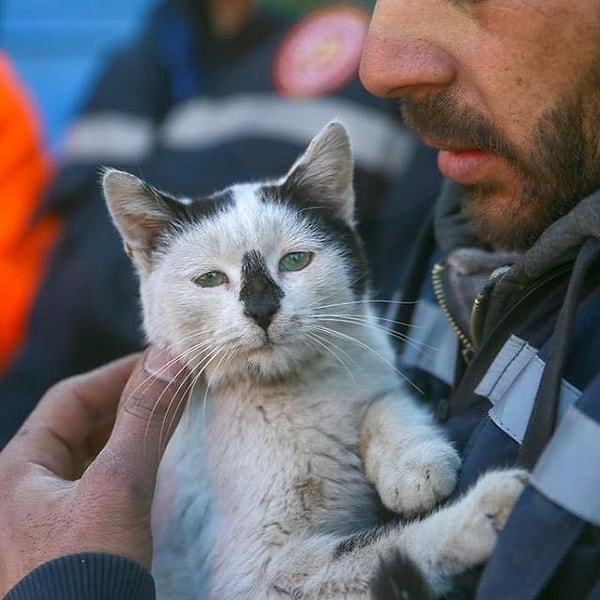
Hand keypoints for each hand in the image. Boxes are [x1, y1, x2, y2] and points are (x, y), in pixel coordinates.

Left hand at [0, 347, 189, 595]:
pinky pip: (100, 484)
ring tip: (169, 418)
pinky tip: (152, 464)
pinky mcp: (72, 540)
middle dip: (127, 402)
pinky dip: (128, 463)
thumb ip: (143, 419)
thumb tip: (169, 356)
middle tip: (172, 388)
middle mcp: (24, 489)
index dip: (117, 374)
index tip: (161, 363)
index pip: (70, 399)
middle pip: (79, 425)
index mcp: (17, 469)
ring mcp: (47, 517)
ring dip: (130, 431)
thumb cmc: (85, 571)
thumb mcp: (118, 487)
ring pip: (91, 455)